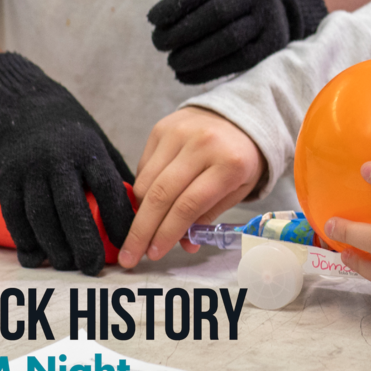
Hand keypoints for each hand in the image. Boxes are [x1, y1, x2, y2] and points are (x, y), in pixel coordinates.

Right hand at [0, 52, 134, 276]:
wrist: (25, 104)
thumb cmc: (71, 131)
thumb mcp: (99, 142)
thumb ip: (114, 175)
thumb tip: (139, 209)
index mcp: (88, 149)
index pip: (108, 187)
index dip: (119, 218)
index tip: (131, 241)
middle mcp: (58, 160)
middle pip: (72, 207)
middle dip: (85, 241)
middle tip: (94, 267)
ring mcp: (29, 171)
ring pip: (42, 217)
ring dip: (56, 247)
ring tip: (70, 265)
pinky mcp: (6, 180)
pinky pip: (15, 217)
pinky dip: (26, 241)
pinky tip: (38, 257)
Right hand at [118, 105, 266, 266]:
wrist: (239, 114)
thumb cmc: (240, 157)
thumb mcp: (237, 189)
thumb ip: (208, 216)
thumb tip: (183, 245)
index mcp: (228, 163)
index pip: (188, 205)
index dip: (167, 233)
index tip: (154, 254)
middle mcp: (202, 144)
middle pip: (161, 195)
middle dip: (142, 231)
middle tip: (130, 255)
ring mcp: (179, 133)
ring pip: (146, 182)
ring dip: (139, 213)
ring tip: (140, 232)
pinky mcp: (162, 127)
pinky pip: (143, 167)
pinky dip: (142, 190)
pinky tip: (150, 201)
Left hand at [146, 0, 327, 83]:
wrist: (278, 10)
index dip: (177, 2)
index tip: (152, 19)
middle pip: (216, 13)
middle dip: (182, 31)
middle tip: (158, 43)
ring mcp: (267, 21)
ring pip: (228, 40)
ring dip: (194, 54)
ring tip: (171, 62)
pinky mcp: (270, 47)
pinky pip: (237, 62)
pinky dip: (207, 71)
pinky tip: (184, 76)